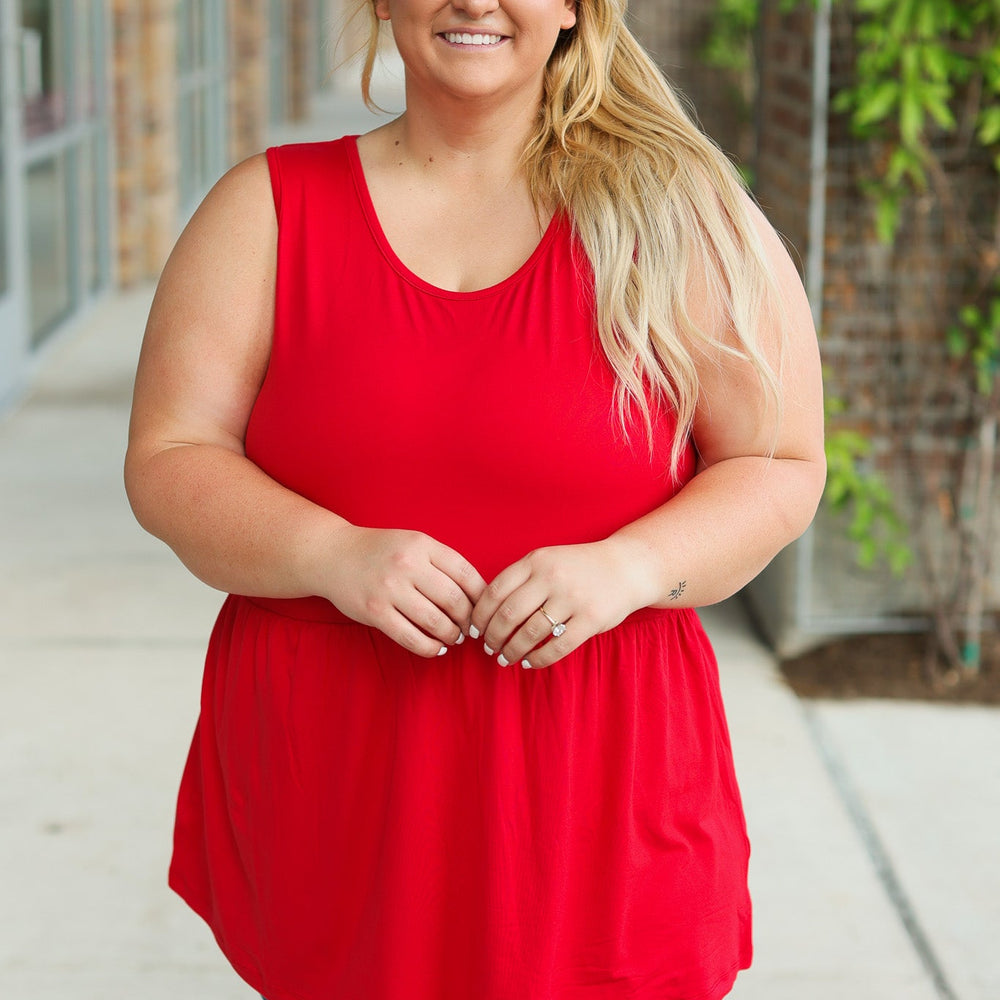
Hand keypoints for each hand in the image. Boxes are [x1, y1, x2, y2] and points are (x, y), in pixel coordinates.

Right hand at [319, 526, 486, 657]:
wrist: (333, 554)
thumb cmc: (382, 552)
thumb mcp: (414, 544)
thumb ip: (442, 563)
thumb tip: (477, 599)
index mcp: (422, 544)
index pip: (466, 574)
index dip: (481, 597)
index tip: (484, 610)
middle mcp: (407, 564)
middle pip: (454, 600)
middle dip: (467, 620)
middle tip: (469, 629)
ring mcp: (389, 588)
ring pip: (435, 622)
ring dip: (451, 635)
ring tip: (453, 638)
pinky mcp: (374, 611)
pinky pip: (411, 638)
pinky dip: (430, 648)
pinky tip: (436, 648)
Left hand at [470, 539, 656, 668]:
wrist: (626, 567)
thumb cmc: (579, 568)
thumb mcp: (548, 560)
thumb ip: (520, 579)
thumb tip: (485, 613)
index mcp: (536, 561)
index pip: (495, 591)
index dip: (480, 615)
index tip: (475, 630)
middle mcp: (552, 577)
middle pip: (508, 615)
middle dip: (493, 637)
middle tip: (489, 648)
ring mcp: (572, 598)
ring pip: (529, 634)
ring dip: (512, 651)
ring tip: (506, 658)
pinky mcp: (591, 620)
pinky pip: (556, 648)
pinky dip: (537, 659)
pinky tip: (529, 662)